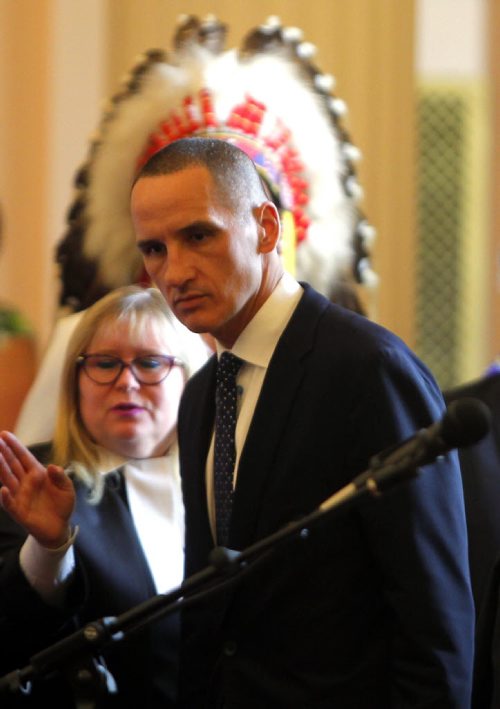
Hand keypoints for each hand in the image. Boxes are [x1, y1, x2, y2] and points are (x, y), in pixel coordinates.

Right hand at [0, 432, 75, 547]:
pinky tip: (3, 489)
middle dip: (4, 452)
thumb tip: (52, 467)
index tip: (4, 434)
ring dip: (1, 469)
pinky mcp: (19, 511)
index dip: (15, 446)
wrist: (59, 527)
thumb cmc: (62, 505)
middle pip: (12, 464)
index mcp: (37, 474)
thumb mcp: (67, 489)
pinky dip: (6, 497)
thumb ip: (61, 477)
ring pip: (7, 479)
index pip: (24, 457)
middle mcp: (26, 482)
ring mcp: (20, 496)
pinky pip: (10, 503)